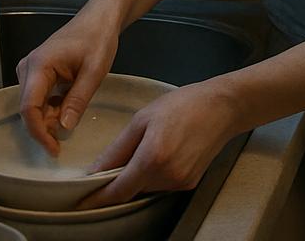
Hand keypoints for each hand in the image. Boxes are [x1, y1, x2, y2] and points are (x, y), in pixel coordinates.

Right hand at [16, 13, 118, 155]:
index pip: (28, 108)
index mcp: (39, 65)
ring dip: (50, 117)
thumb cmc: (98, 39)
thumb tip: (64, 128)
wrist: (100, 19)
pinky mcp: (37, 72)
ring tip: (73, 113)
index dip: (39, 132)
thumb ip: (78, 100)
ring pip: (33, 105)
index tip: (54, 149)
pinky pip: (38, 98)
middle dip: (46, 126)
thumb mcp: (94, 71)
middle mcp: (28, 67)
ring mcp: (31, 69)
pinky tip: (68, 105)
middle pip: (28, 109)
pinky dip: (52, 107)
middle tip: (67, 136)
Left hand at [77, 78, 241, 207]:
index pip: (117, 191)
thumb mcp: (144, 118)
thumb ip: (118, 148)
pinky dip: (155, 173)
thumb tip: (96, 170)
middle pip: (131, 189)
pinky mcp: (189, 183)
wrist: (223, 107)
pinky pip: (162, 184)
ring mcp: (180, 182)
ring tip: (148, 145)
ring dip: (138, 175)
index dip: (97, 198)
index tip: (81, 201)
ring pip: (146, 186)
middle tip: (116, 159)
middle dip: (119, 178)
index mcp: (152, 158)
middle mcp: (166, 176)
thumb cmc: (184, 104)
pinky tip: (163, 151)